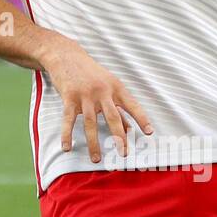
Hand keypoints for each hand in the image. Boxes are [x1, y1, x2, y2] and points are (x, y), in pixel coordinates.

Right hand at [42, 38, 153, 162]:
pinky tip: (67, 147)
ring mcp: (85, 95)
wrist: (66, 56)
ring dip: (93, 143)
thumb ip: (118, 107)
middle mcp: (102, 91)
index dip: (141, 119)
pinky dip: (67, 135)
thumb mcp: (109, 85)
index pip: (132, 105)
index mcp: (116, 87)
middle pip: (113, 117)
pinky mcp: (69, 97)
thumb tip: (130, 128)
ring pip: (91, 123)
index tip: (149, 133)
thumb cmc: (91, 73)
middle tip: (123, 154)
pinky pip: (69, 120)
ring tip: (96, 159)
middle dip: (119, 137)